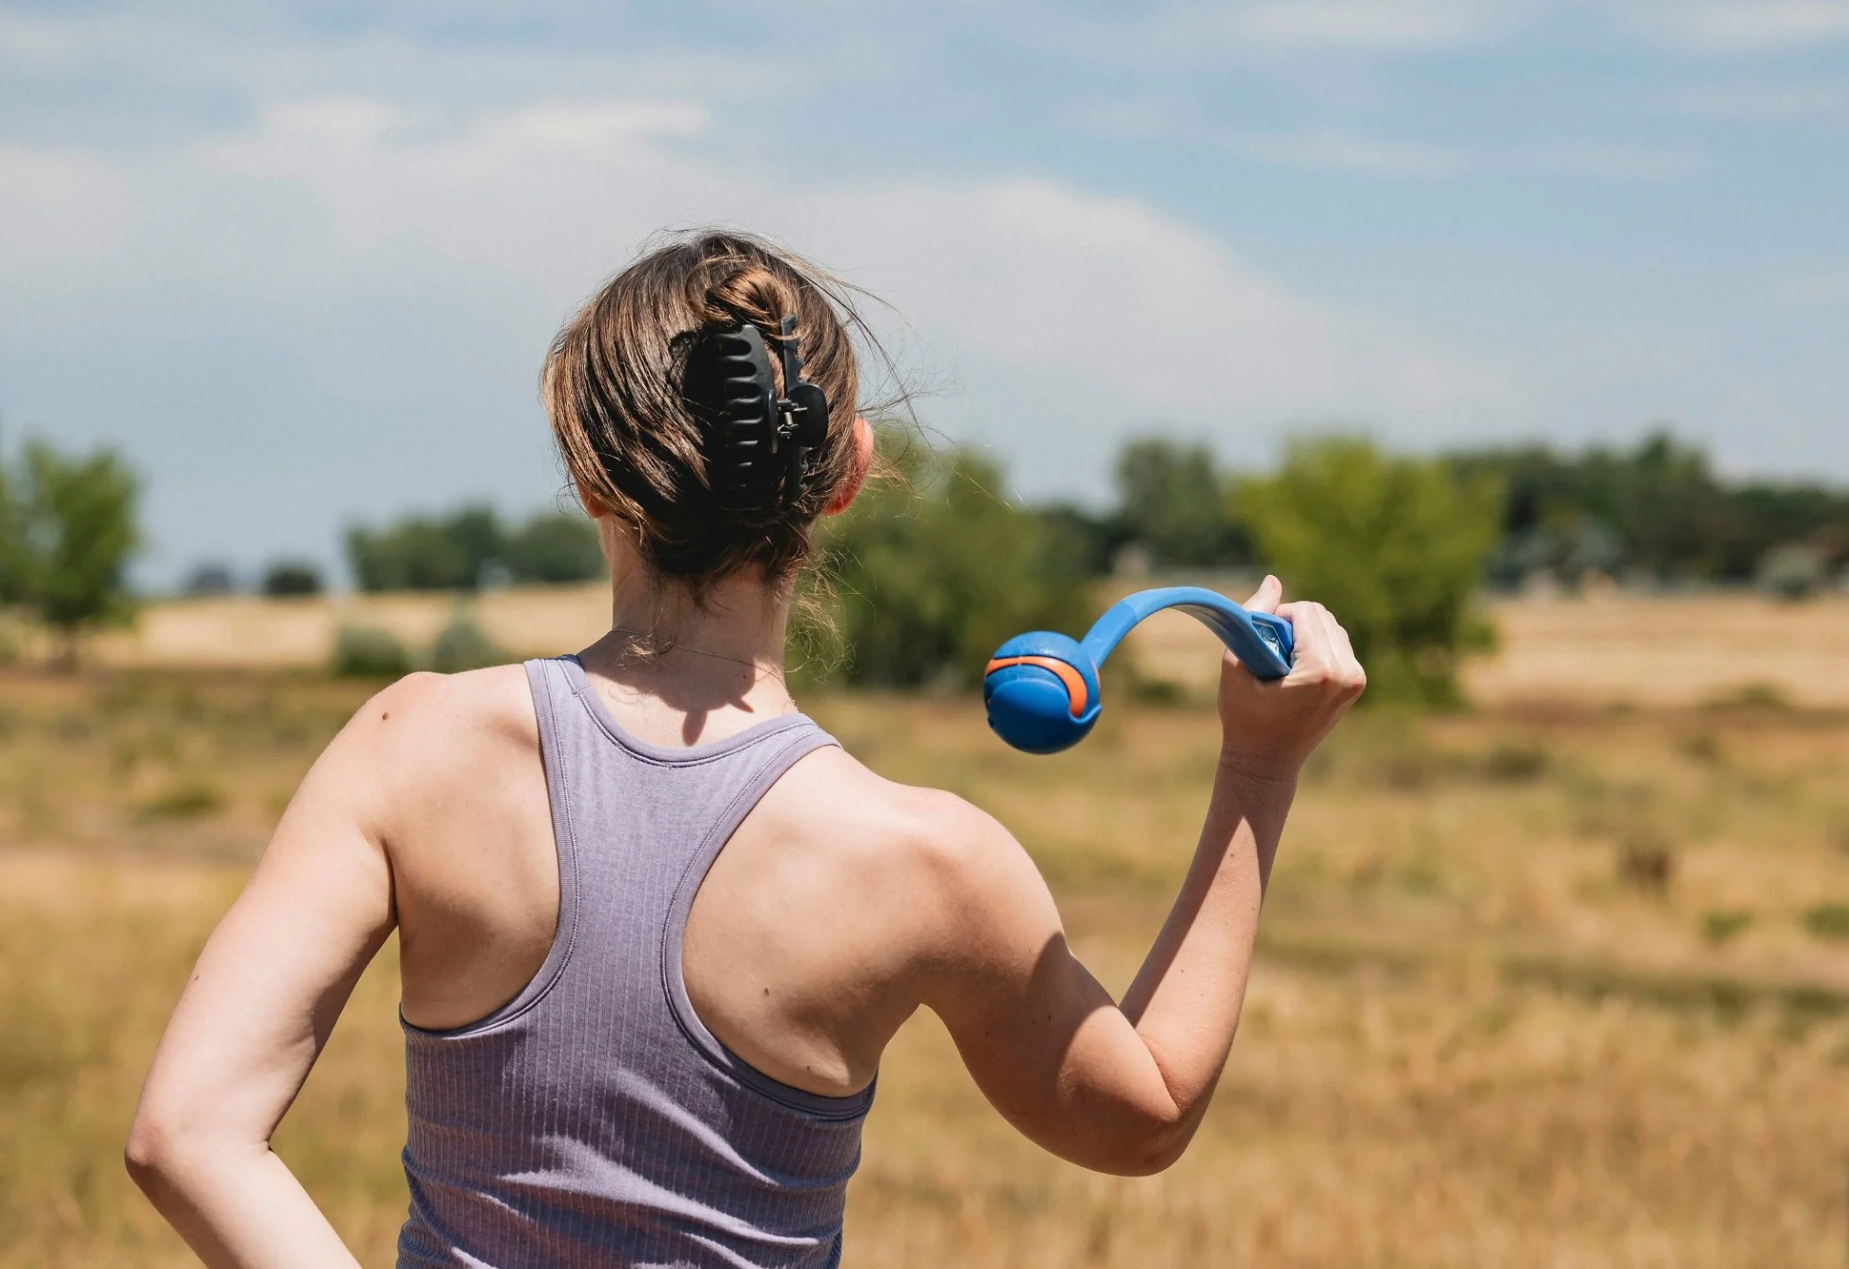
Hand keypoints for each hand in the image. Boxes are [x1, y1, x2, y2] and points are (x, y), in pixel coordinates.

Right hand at [1216, 575, 1365, 780]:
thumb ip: (1254, 618)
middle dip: (1292, 623)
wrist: (1267, 762)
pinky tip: (1296, 668)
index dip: (1277, 616)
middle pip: (1321, 615)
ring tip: (1282, 662)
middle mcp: (1347, 672)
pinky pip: (1338, 643)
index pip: (1305, 612)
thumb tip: (1273, 579)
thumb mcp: (1236, 665)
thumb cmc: (1244, 717)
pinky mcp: (1357, 683)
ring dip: (1304, 633)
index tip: (1260, 641)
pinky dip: (1316, 645)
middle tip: (1270, 652)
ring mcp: (1356, 679)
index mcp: (1321, 670)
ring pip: (1331, 626)